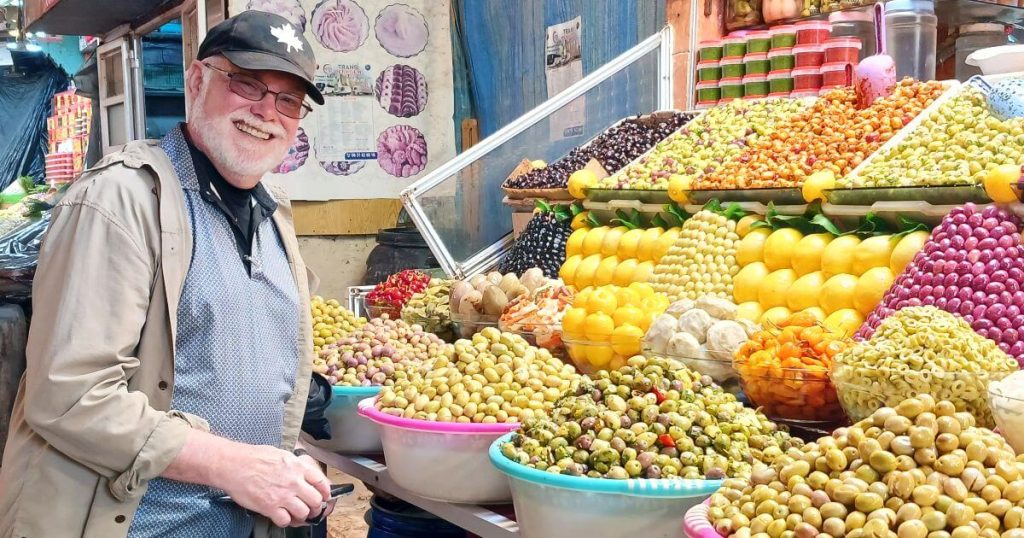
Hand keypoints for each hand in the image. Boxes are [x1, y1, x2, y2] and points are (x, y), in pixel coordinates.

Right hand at [216, 444, 330, 526]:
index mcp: (297, 467)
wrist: (233, 464)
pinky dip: (285, 521)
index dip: (325, 492)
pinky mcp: (270, 507)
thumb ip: (295, 465)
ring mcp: (282, 496)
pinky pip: (286, 521)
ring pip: (304, 513)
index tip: (324, 496)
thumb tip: (305, 473)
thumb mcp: (281, 454)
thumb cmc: (253, 457)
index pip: (321, 482)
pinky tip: (281, 516)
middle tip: (311, 508)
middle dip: (316, 506)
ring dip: (301, 515)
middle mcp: (293, 482)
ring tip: (296, 513)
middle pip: (316, 500)